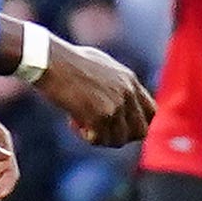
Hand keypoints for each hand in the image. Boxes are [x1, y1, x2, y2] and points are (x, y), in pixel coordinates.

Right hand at [28, 31, 153, 147]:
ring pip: (119, 140)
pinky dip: (86, 137)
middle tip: (101, 130)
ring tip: (83, 124)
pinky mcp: (99, 116)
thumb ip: (117, 83)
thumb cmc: (68, 60)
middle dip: (121, 136)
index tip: (119, 125)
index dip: (136, 124)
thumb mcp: (103, 65)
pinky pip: (98, 140)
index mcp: (130, 80)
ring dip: (101, 138)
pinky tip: (73, 122)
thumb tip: (120, 101)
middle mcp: (128, 94)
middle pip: (140, 131)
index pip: (151, 112)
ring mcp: (115, 106)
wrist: (50, 60)